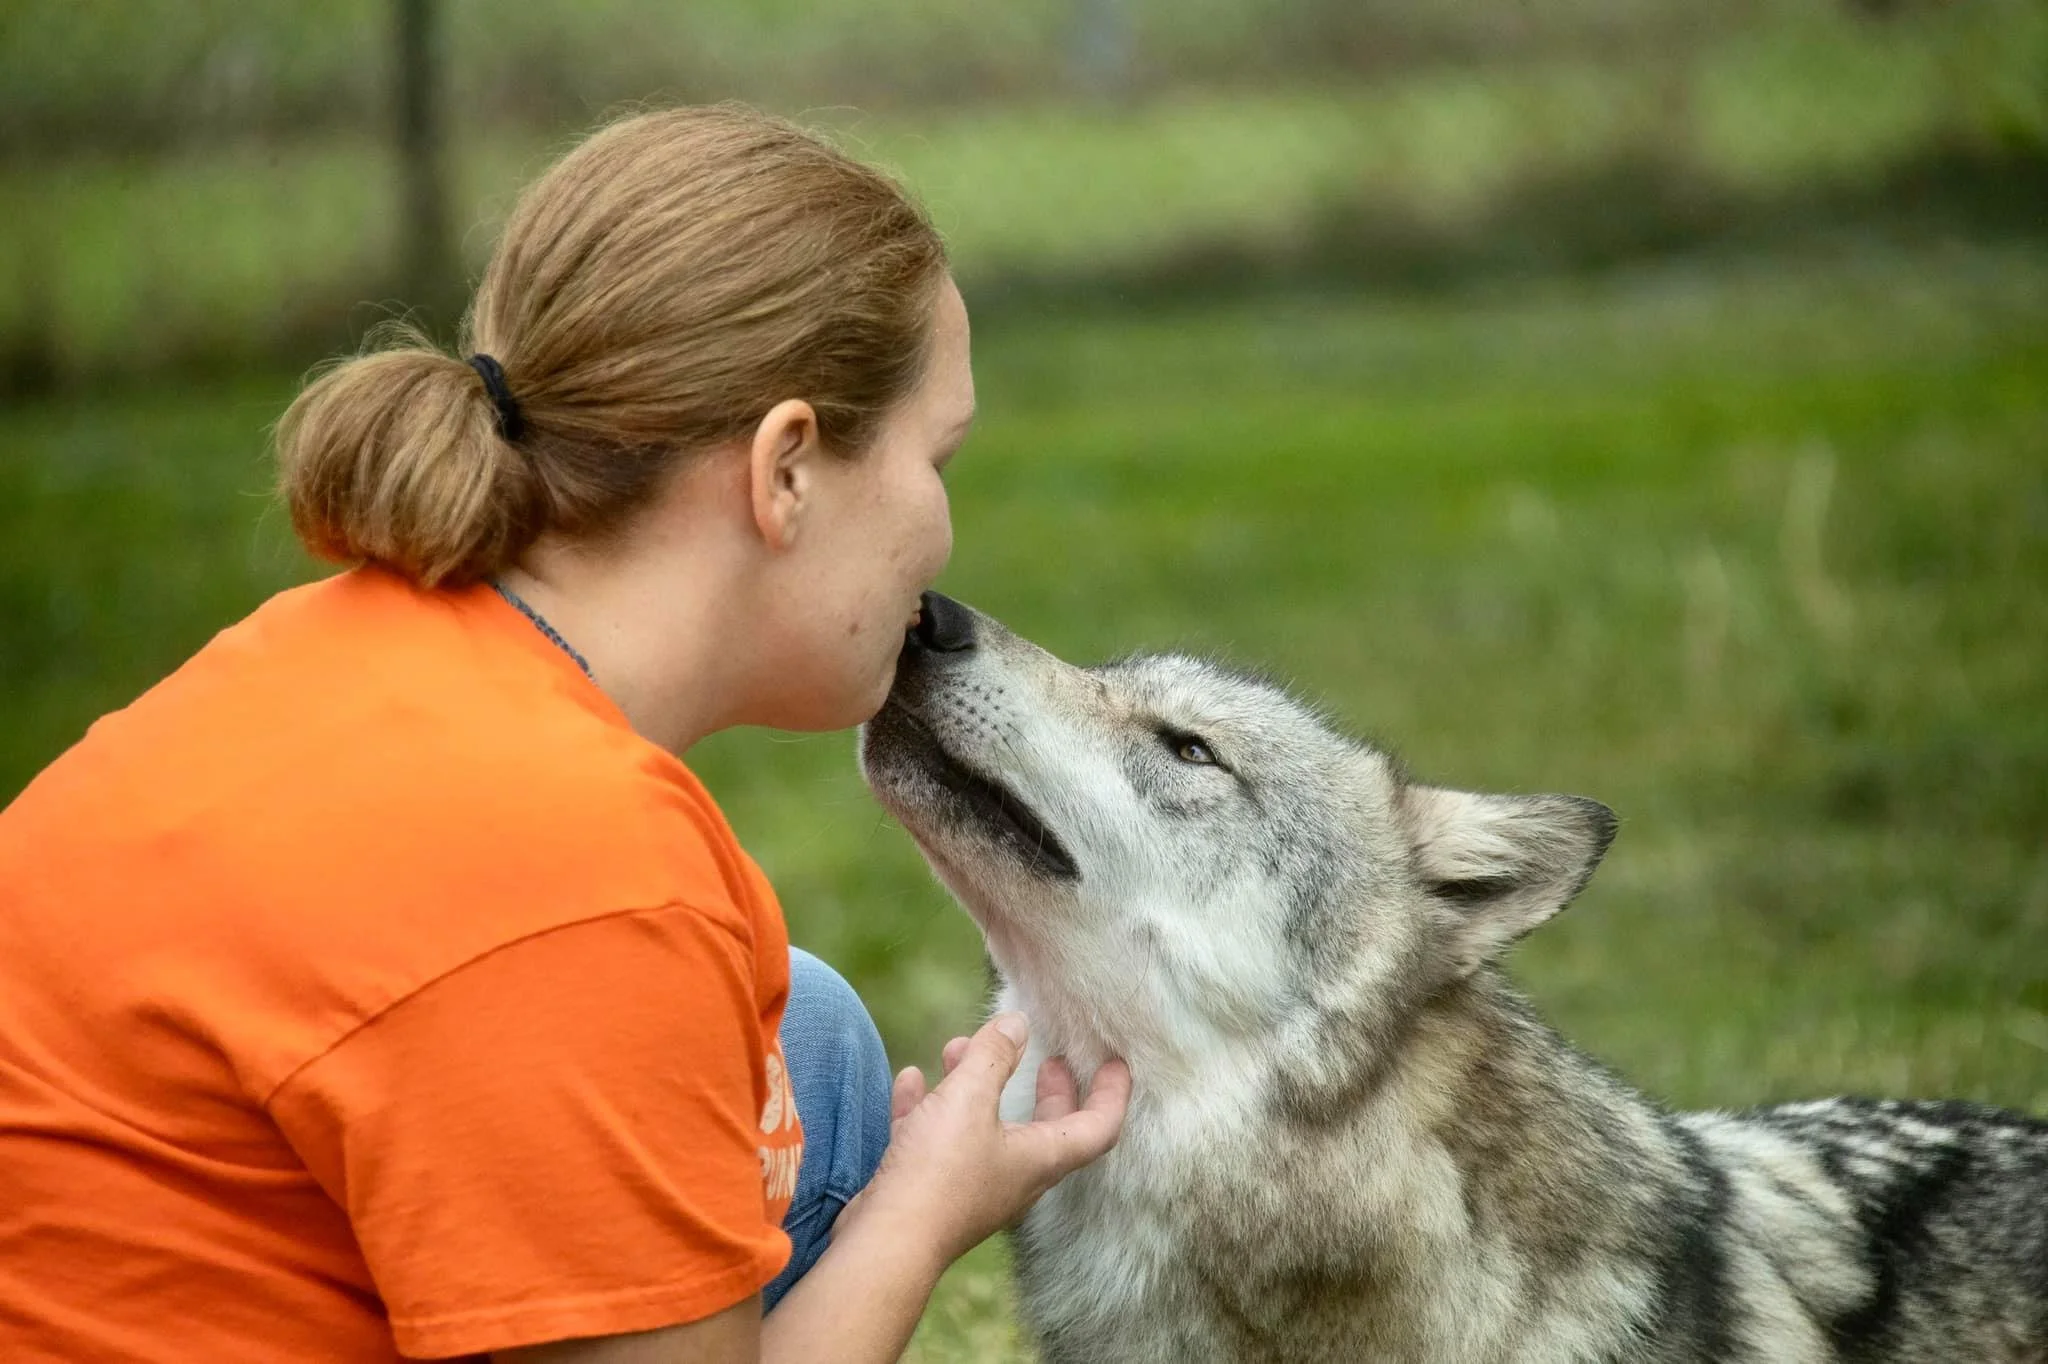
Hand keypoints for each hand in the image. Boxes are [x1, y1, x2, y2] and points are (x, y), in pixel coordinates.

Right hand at [833, 1013, 1130, 1269]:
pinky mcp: (931, 1191)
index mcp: (1040, 1158)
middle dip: (1051, 1091)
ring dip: (976, 1086)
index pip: (1098, 1127)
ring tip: (957, 1047)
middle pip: (1046, 1129)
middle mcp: (1014, 1176)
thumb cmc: (938, 1173)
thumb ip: (994, 1055)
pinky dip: (929, 1107)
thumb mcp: (968, 1098)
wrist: (885, 1241)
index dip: (1113, 1094)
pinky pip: (936, 1140)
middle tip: (1051, 1059)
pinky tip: (912, 1079)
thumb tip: (1016, 1023)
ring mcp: (973, 1186)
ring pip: (985, 1127)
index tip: (1117, 1063)